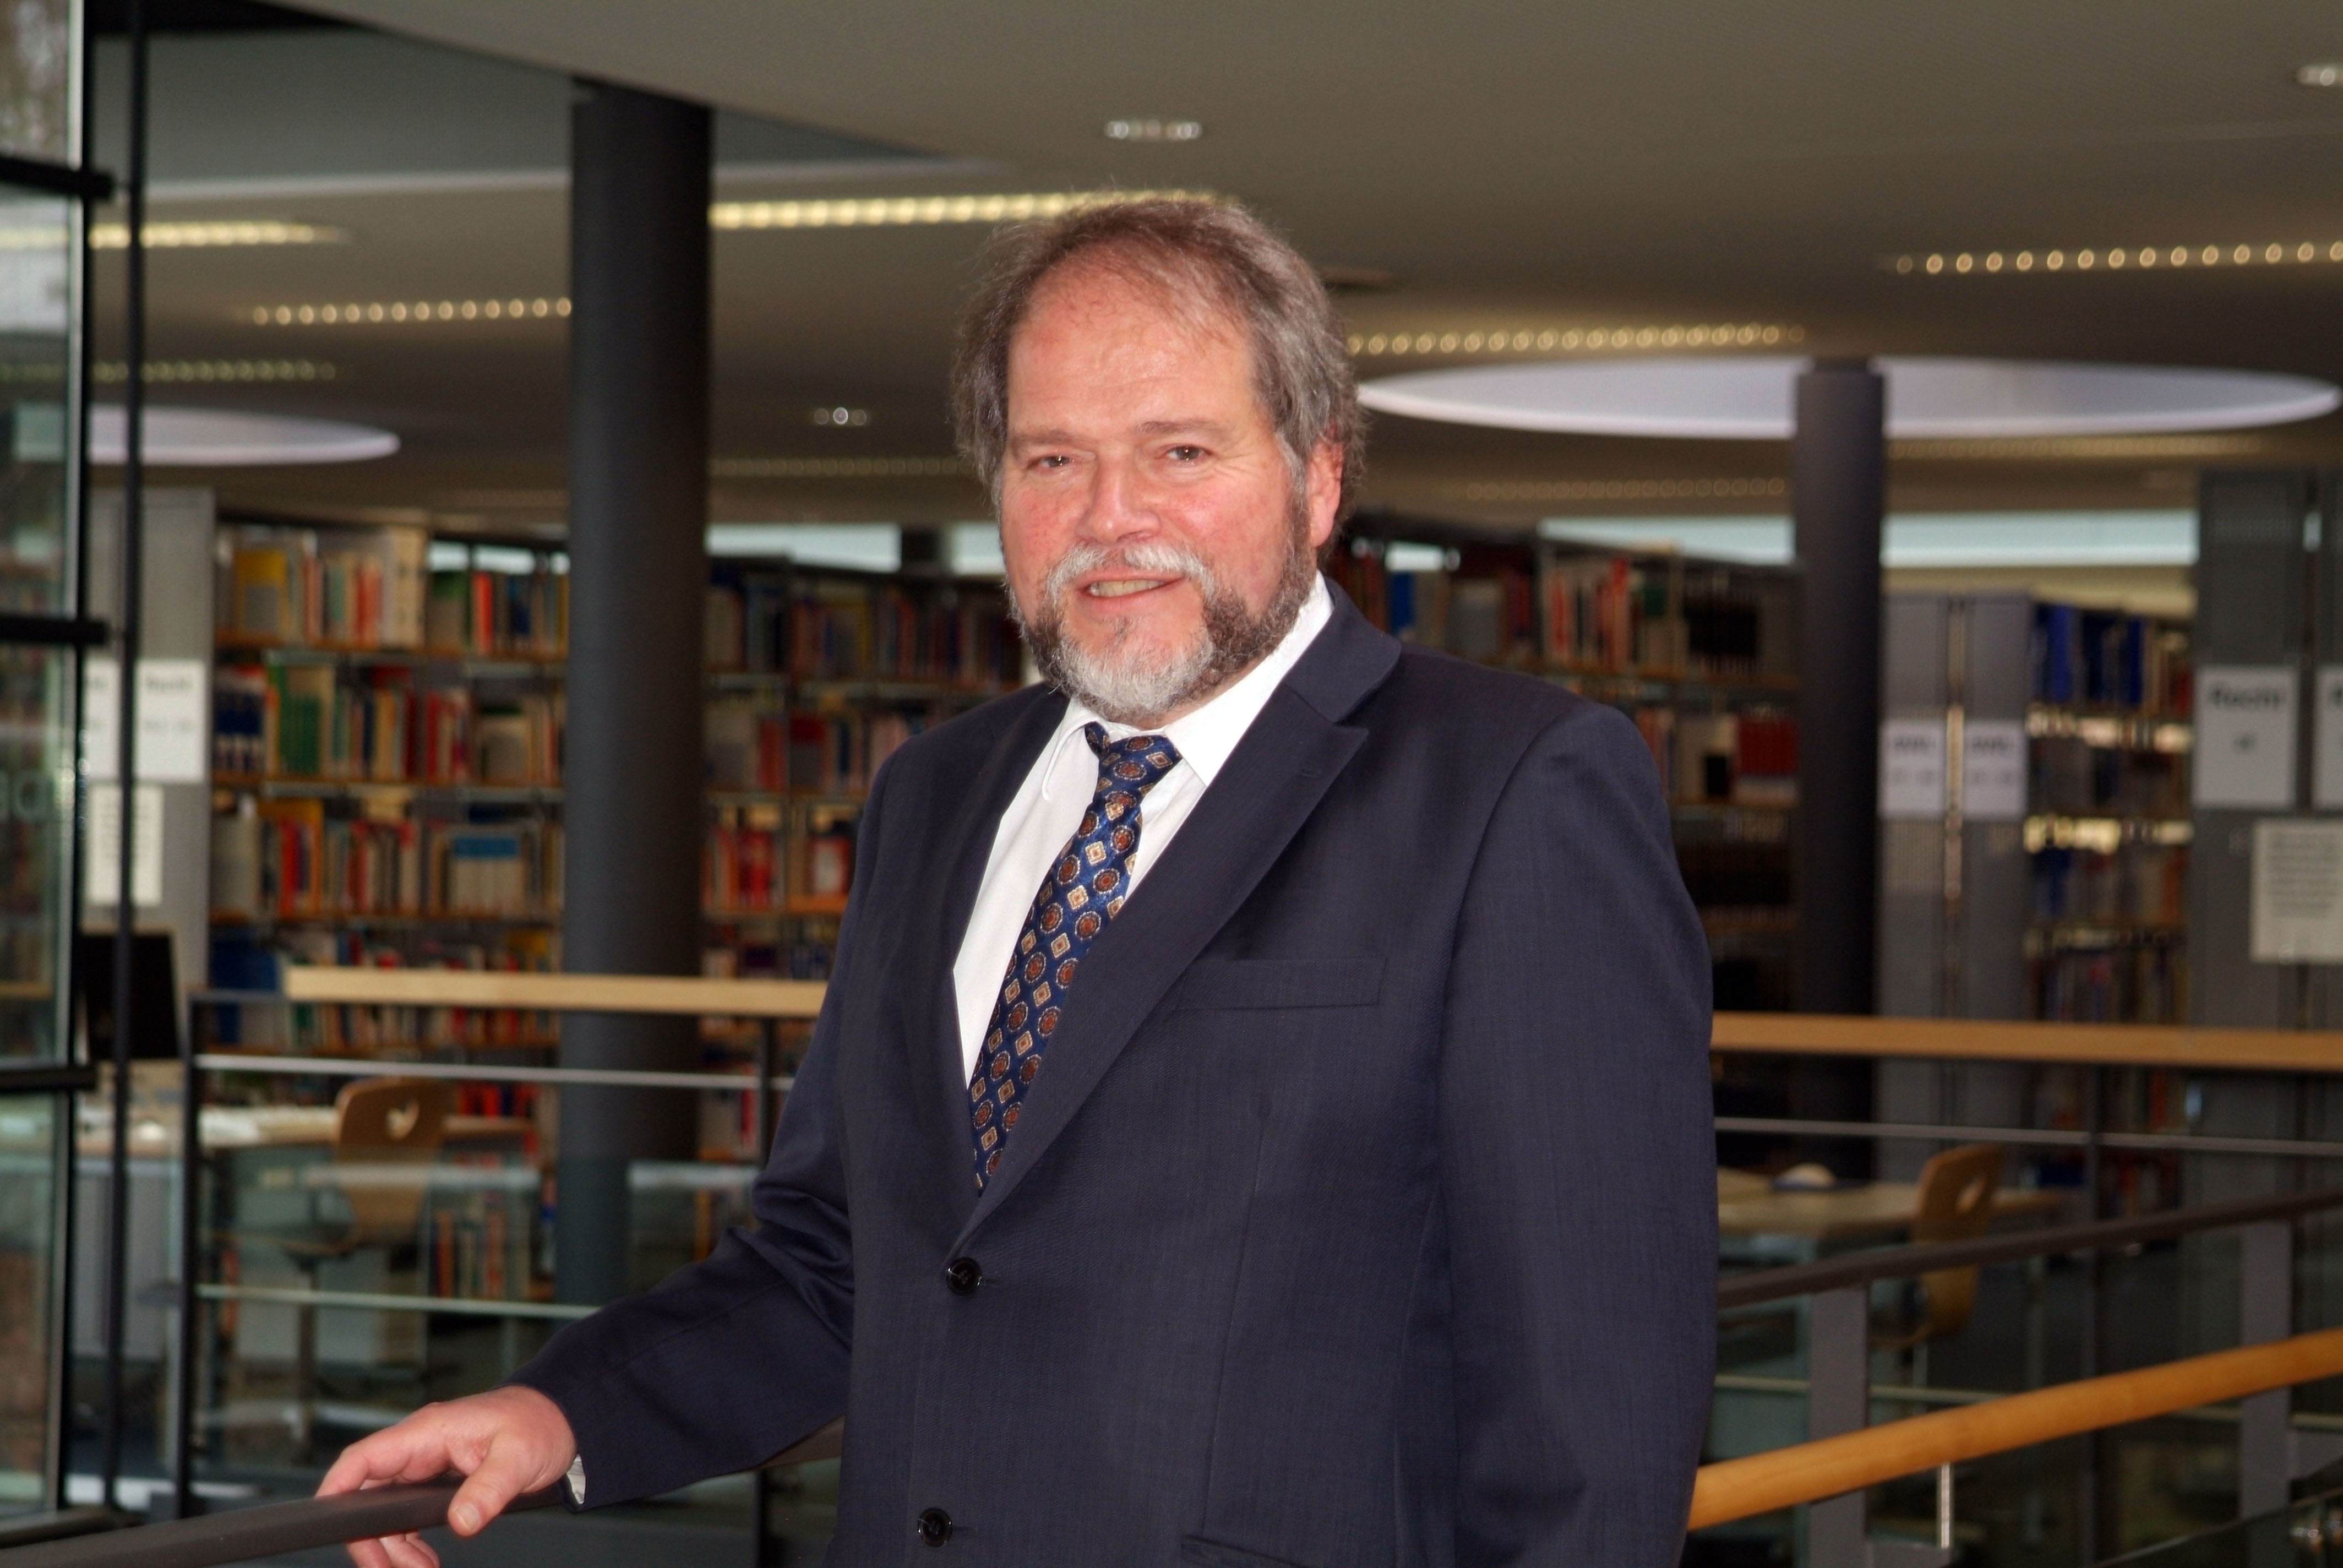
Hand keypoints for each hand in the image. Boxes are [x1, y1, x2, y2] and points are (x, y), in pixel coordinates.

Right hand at [318, 1384, 576, 1567]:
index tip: (327, 1524)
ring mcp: (425, 1464)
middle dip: (373, 1538)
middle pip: (367, 1496)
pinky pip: (406, 1516)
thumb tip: (461, 1523)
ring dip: (395, 1547)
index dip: (337, 1490)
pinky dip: (409, 1542)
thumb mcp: (519, 1457)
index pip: (363, 1459)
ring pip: (386, 1512)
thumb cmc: (539, 1424)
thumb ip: (489, 1489)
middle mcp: (420, 1446)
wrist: (562, 1420)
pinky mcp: (436, 1481)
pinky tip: (425, 1561)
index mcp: (429, 1431)